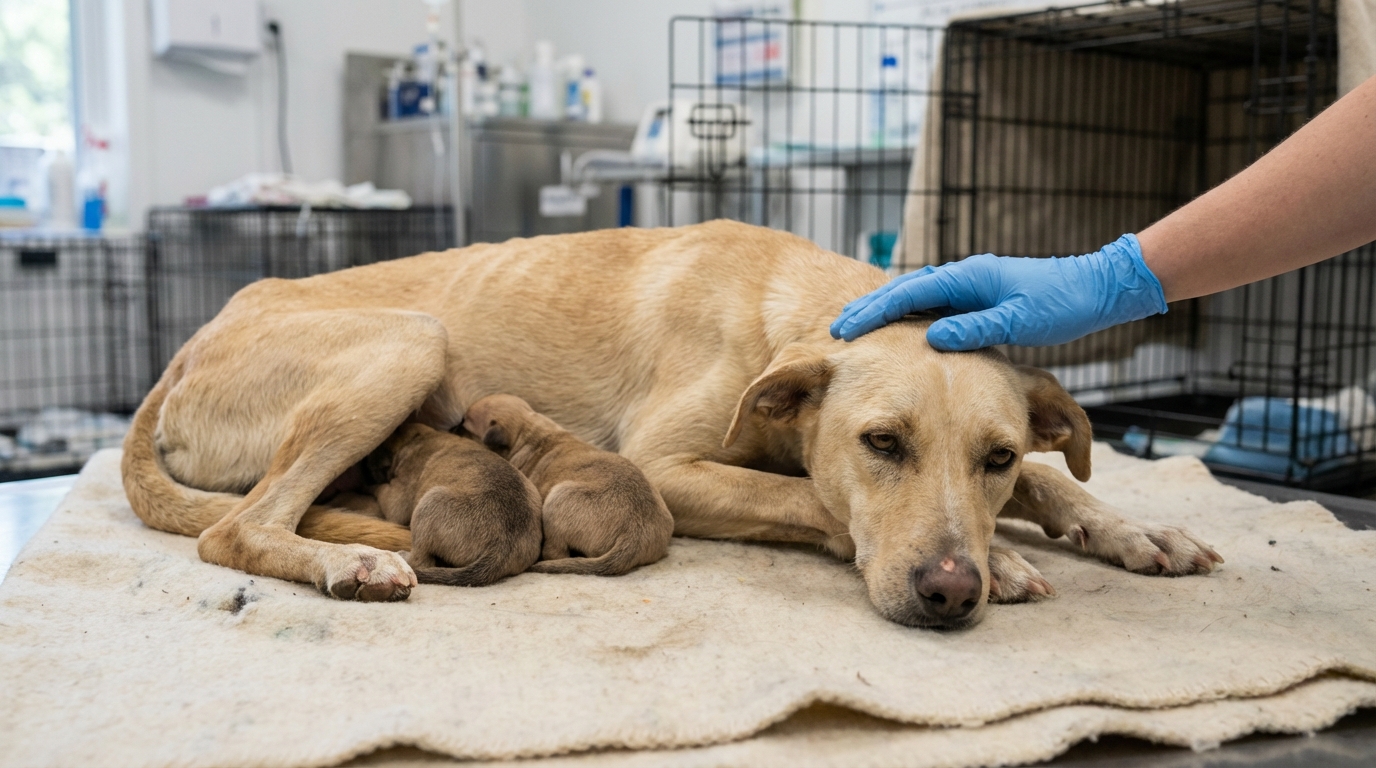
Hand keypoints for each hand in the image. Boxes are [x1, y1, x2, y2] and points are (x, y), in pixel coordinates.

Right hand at [829, 234, 1167, 350]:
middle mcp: (964, 278)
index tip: (844, 330)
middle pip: (903, 292)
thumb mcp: (1020, 320)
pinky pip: (933, 308)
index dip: (873, 313)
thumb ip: (976, 329)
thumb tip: (932, 339)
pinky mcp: (979, 299)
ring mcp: (970, 287)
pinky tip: (900, 337)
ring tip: (858, 333)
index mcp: (968, 278)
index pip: (908, 294)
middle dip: (869, 311)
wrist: (1096, 290)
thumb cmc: (1062, 305)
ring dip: (886, 314)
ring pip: (916, 299)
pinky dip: (909, 319)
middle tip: (837, 331)